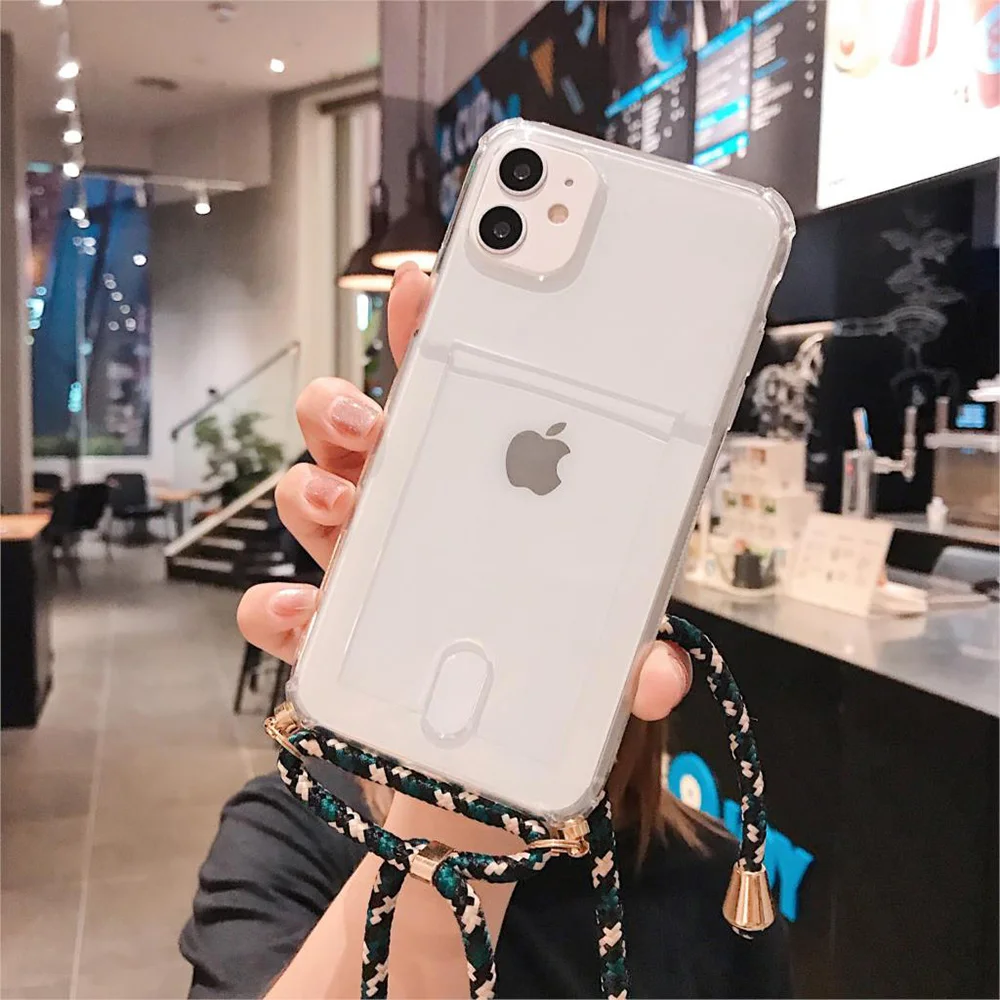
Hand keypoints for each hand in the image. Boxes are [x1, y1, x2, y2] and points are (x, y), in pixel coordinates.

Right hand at [237, 262, 691, 721]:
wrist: (477, 767)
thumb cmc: (533, 677)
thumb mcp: (593, 654)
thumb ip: (626, 653)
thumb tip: (659, 671)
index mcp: (477, 493)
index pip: (450, 396)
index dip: (430, 336)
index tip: (429, 288)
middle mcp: (411, 519)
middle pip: (359, 434)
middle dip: (349, 407)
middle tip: (373, 421)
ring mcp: (364, 573)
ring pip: (312, 498)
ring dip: (312, 488)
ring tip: (340, 503)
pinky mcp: (331, 639)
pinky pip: (284, 609)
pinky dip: (280, 607)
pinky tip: (303, 616)